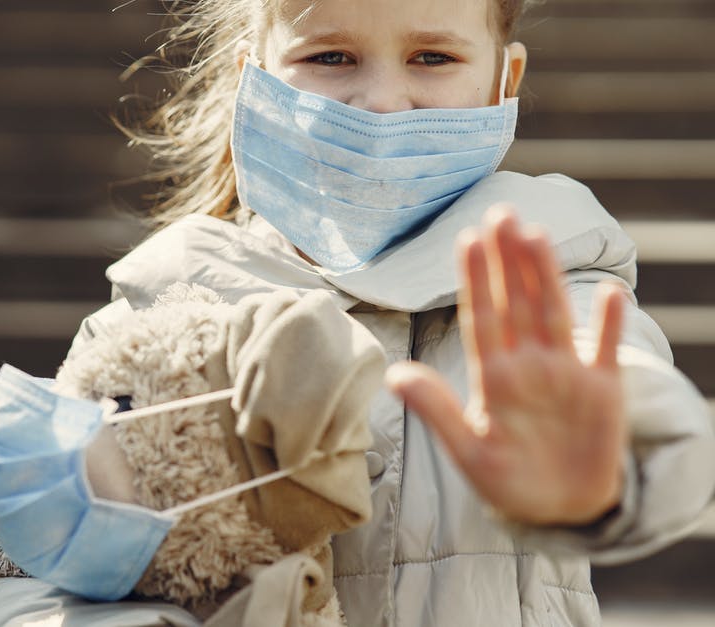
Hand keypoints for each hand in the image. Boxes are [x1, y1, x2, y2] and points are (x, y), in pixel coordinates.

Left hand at [385, 205, 627, 525]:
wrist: (557, 510)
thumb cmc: (507, 480)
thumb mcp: (467, 451)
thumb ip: (436, 410)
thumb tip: (393, 376)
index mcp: (494, 376)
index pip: (481, 317)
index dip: (474, 278)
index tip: (466, 238)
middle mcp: (528, 365)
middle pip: (516, 302)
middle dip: (508, 260)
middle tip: (500, 212)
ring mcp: (566, 374)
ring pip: (553, 313)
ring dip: (546, 276)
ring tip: (535, 235)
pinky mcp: (602, 392)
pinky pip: (606, 351)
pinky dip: (609, 324)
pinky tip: (611, 292)